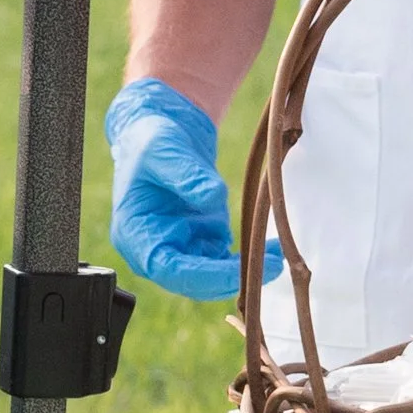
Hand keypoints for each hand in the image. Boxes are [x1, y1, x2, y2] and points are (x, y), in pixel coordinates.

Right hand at [105, 77, 279, 301]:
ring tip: (277, 256)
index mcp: (135, 235)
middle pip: (192, 281)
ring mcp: (180, 248)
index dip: (202, 276)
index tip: (236, 271)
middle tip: (271, 265)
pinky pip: (227, 262)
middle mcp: (155, 249)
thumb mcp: (164, 150)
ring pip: (213, 277)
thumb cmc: (152, 140)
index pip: (167, 268)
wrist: (162, 131)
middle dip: (231, 278)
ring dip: (245, 272)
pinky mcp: (201, 241)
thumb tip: (214, 196)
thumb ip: (186, 174)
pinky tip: (272, 248)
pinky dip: (250, 258)